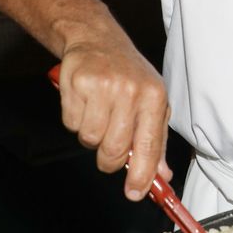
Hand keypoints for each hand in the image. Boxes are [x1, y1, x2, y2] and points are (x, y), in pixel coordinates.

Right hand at [55, 43, 171, 199]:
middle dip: (108, 158)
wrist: (98, 40)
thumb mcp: (152, 102)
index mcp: (154, 97)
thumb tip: (162, 175)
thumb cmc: (129, 75)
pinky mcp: (77, 83)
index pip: (149, 145)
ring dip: (91, 135)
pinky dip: (75, 120)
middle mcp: (131, 91)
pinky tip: (85, 102)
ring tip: (98, 113)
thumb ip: (156, 141)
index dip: (142, 174)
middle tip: (108, 145)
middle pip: (113, 149)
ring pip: (90, 139)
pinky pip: (71, 124)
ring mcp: (103, 86)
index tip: (135, 193)